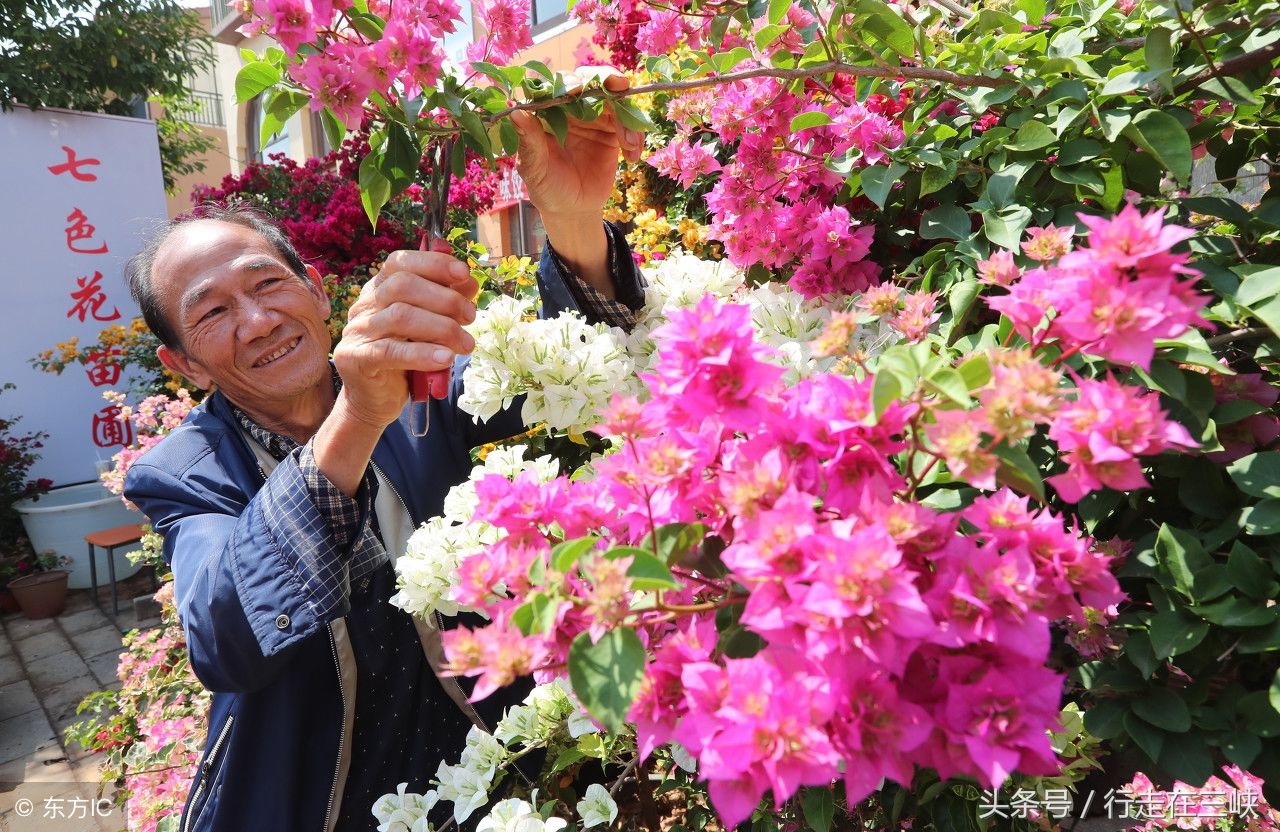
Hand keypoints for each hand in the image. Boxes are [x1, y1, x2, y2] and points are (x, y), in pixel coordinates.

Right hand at [331, 249, 478, 429]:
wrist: (376, 400)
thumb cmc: (405, 359)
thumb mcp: (429, 328)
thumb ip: (445, 304)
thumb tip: (470, 283)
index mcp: (380, 289)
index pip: (400, 262)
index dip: (433, 263)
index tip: (464, 273)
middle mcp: (365, 305)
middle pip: (403, 286)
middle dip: (444, 298)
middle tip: (470, 316)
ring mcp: (358, 331)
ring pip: (400, 316)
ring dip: (441, 327)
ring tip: (465, 344)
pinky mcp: (355, 358)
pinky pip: (390, 351)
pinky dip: (422, 354)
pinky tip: (445, 359)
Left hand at [509, 67, 643, 220]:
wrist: (572, 210)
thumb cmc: (546, 188)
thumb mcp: (535, 169)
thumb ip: (529, 142)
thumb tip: (516, 112)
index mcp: (547, 112)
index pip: (557, 86)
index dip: (569, 81)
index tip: (578, 88)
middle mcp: (570, 110)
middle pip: (590, 82)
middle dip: (606, 80)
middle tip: (620, 86)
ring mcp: (593, 119)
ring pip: (614, 101)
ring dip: (626, 118)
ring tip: (627, 144)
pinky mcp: (612, 132)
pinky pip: (629, 124)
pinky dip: (635, 137)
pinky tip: (632, 157)